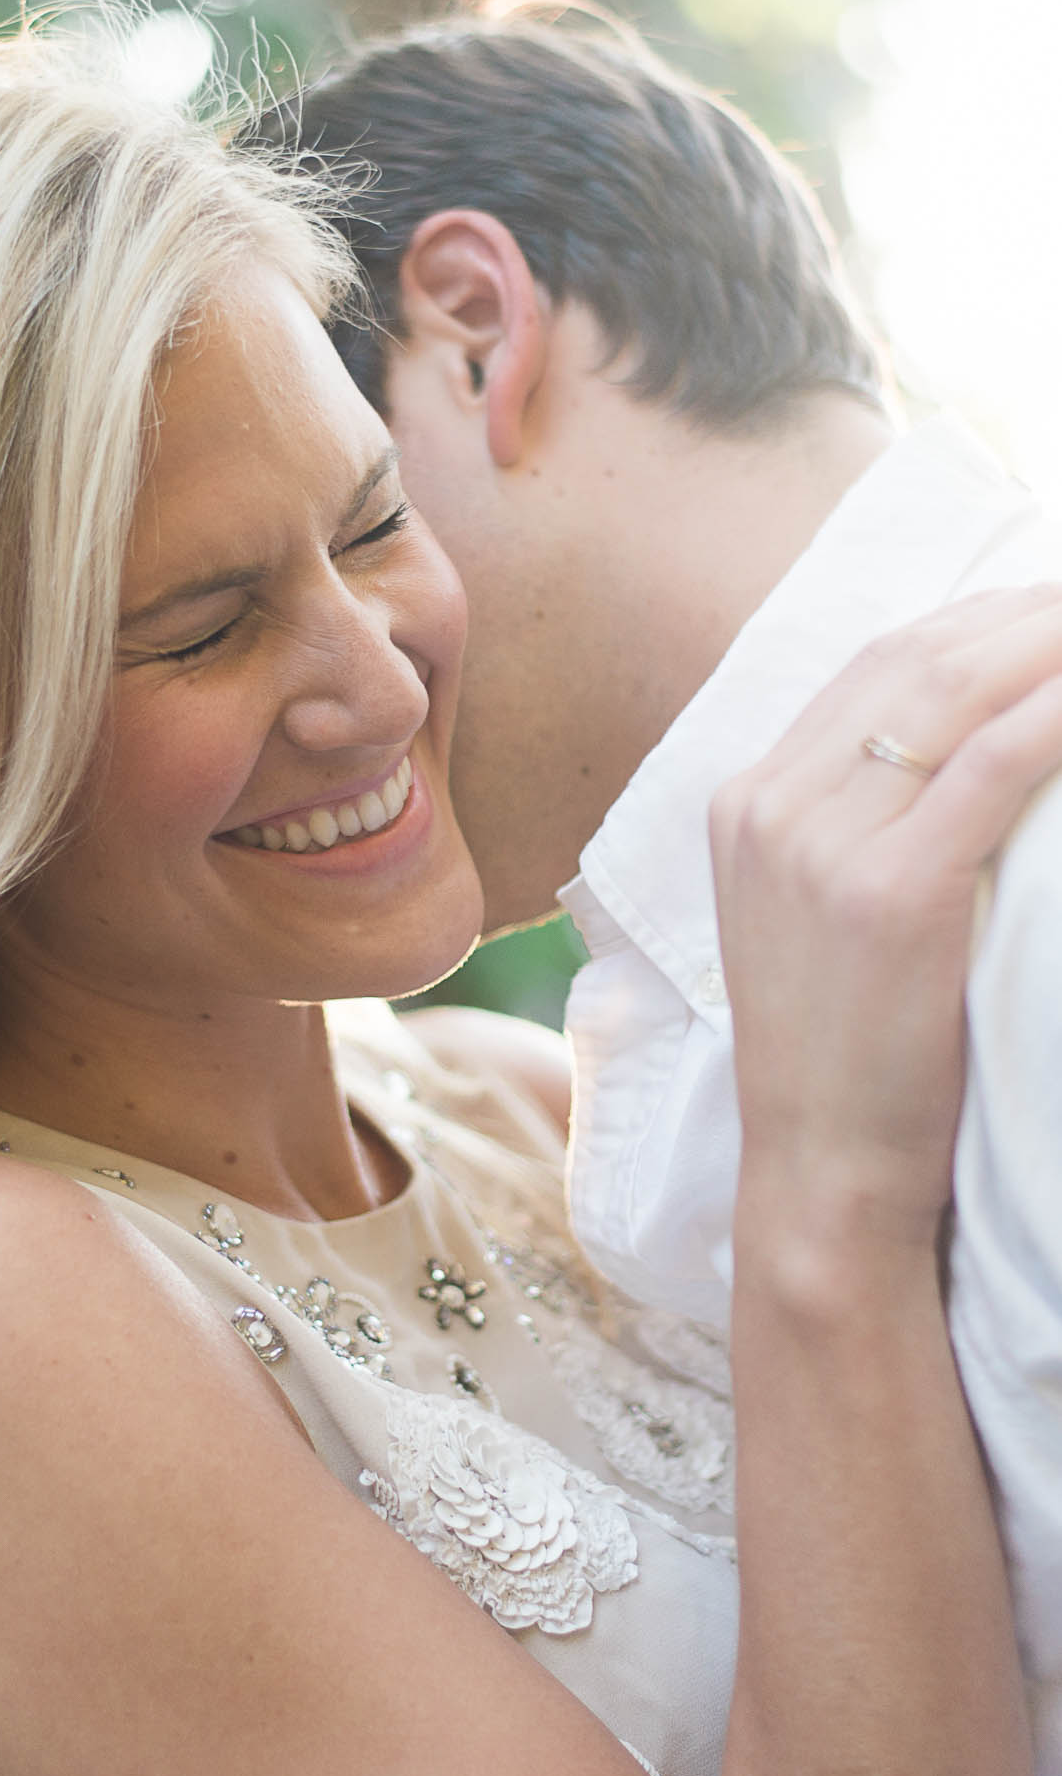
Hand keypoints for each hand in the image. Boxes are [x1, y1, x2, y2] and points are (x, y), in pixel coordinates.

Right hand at [710, 582, 1061, 1254]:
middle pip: (910, 663)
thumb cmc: (843, 1053)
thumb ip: (855, 822)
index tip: (1046, 606)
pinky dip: (1052, 713)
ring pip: (949, 696)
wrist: (820, 1169)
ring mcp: (816, 847)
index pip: (869, 668)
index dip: (971, 622)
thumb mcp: (814, 916)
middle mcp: (768, 808)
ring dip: (1045, 644)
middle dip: (1020, 615)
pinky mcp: (884, 893)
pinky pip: (987, 766)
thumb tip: (965, 747)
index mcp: (745, 803)